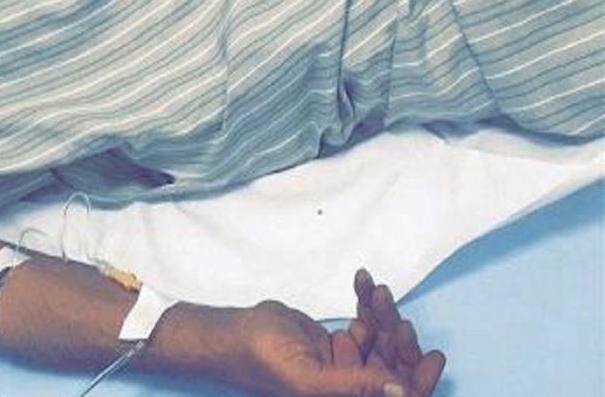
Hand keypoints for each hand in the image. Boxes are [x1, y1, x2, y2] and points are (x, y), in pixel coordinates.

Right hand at [225, 269, 444, 396]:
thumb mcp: (310, 378)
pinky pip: (367, 326)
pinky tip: (363, 283)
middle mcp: (353, 390)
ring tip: (375, 289)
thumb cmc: (262, 360)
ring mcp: (348, 368)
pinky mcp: (339, 345)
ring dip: (382, 314)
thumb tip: (403, 392)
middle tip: (392, 311)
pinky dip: (368, 304)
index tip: (434, 358)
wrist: (235, 332)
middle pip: (394, 370)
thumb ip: (356, 386)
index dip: (419, 383)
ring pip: (383, 343)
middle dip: (397, 339)